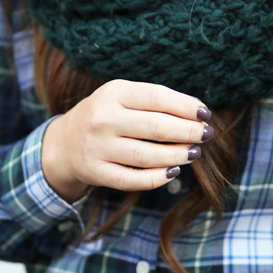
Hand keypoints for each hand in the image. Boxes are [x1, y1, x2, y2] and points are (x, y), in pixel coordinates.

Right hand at [41, 79, 211, 202]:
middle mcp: (103, 119)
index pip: (157, 97)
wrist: (65, 142)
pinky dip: (157, 178)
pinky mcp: (97, 172)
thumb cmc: (106, 114)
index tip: (206, 114)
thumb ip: (155, 101)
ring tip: (194, 153)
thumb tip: (197, 114)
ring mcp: (98, 147)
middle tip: (206, 135)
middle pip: (156, 127)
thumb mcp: (122, 96)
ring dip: (178, 155)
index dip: (186, 106)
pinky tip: (173, 171)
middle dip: (188, 132)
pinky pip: (133, 180)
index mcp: (113, 93)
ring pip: (147, 156)